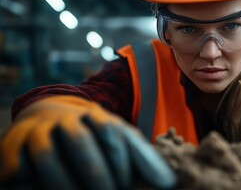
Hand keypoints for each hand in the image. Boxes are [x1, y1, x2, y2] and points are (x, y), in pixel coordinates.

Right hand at [0, 96, 175, 189]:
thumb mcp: (116, 138)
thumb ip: (141, 157)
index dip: (121, 160)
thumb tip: (167, 183)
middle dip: (96, 173)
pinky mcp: (11, 147)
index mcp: (95, 115)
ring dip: (64, 184)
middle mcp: (65, 119)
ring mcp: (36, 132)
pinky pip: (17, 167)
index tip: (128, 184)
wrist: (46, 115)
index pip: (111, 133)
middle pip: (81, 142)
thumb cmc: (90, 134)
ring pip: (47, 156)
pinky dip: (28, 182)